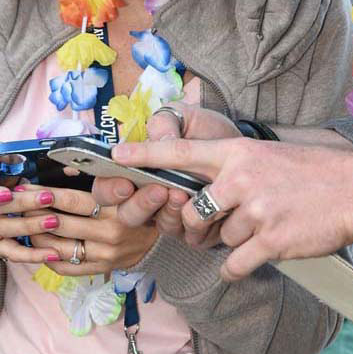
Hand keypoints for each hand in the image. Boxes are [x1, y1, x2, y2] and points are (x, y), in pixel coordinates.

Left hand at [0, 147, 158, 274]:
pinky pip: (65, 266)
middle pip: (60, 223)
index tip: (26, 186)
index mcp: (118, 207)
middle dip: (33, 211)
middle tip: (15, 201)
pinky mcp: (99, 270)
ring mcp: (104, 255)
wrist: (156, 239)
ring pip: (57, 247)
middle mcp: (111, 233)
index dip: (47, 193)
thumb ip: (105, 177)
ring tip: (20, 221)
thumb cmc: (136, 202)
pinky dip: (46, 256)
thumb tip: (68, 165)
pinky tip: (36, 244)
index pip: (74, 201)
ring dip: (34, 234)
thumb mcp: (130, 183)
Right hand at [90, 98, 240, 240]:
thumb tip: (157, 140)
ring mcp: (171, 215)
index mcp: (134, 171)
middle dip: (140, 205)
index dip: (110, 189)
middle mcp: (147, 198)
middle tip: (158, 190)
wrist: (246, 148)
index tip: (125, 183)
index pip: (107, 188)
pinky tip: (200, 205)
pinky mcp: (196, 230)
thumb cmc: (207, 133)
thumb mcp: (187, 118)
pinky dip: (192, 222)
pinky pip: (187, 236)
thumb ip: (166, 123)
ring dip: (168, 211)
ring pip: (158, 226)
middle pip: (127, 215)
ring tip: (182, 192)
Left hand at [111, 138, 352, 277]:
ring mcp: (255, 211)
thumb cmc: (316, 173)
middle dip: (199, 226)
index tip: (115, 156)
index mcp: (238, 153)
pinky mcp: (270, 241)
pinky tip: (258, 256)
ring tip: (265, 228)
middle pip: (192, 211)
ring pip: (217, 239)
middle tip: (221, 225)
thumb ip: (235, 170)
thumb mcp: (269, 156)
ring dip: (234, 242)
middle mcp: (241, 178)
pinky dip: (237, 267)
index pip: (180, 151)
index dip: (144, 155)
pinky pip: (233, 264)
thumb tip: (204, 193)